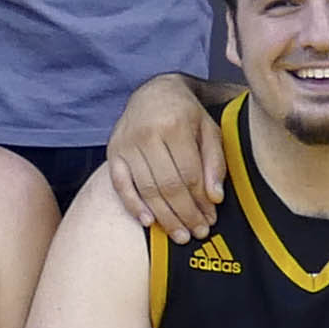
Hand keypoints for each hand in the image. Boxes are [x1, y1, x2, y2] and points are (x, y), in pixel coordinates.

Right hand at [107, 74, 223, 240]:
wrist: (153, 92)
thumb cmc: (185, 114)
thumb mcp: (209, 130)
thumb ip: (215, 162)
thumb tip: (214, 198)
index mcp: (174, 124)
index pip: (190, 173)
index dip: (201, 201)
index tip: (210, 219)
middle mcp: (147, 133)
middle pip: (168, 185)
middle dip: (185, 214)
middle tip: (197, 232)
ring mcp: (126, 143)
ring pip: (146, 189)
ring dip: (164, 217)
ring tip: (180, 234)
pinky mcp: (113, 152)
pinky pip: (121, 185)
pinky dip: (133, 206)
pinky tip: (148, 222)